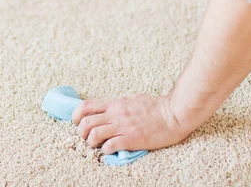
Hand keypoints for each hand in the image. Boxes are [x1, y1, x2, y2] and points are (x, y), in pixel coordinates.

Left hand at [72, 93, 192, 153]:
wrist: (174, 114)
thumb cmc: (156, 107)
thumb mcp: (132, 100)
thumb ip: (119, 105)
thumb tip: (109, 109)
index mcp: (115, 104)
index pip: (86, 106)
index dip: (76, 115)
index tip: (78, 123)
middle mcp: (115, 114)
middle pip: (85, 122)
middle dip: (80, 132)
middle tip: (86, 137)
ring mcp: (122, 127)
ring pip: (93, 134)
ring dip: (91, 142)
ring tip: (97, 146)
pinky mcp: (131, 139)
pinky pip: (109, 146)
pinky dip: (105, 151)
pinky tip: (110, 150)